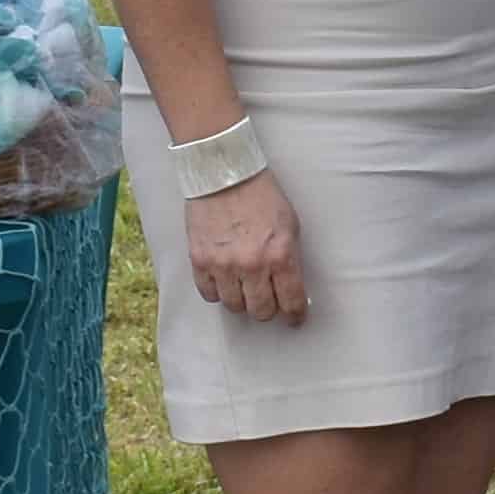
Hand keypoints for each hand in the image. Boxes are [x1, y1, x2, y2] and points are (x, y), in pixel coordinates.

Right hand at [186, 169, 308, 324]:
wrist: (225, 175)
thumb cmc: (262, 198)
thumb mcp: (290, 226)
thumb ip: (290, 259)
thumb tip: (292, 287)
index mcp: (281, 255)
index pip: (291, 301)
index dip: (295, 315)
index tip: (295, 318)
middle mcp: (252, 265)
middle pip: (261, 311)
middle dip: (268, 309)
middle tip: (269, 301)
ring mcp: (223, 265)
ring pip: (234, 306)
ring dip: (242, 301)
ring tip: (246, 288)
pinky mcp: (199, 261)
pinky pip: (209, 294)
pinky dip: (218, 292)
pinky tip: (225, 282)